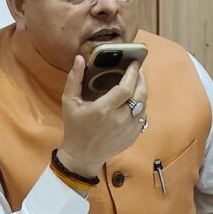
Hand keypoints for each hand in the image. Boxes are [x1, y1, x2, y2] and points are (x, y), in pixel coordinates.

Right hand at [57, 55, 147, 176]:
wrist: (83, 155)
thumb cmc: (75, 127)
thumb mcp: (69, 102)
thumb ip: (74, 79)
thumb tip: (79, 58)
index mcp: (104, 109)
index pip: (125, 88)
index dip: (132, 73)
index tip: (134, 63)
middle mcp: (120, 119)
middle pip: (140, 94)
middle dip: (142, 79)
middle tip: (138, 69)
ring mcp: (129, 129)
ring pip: (143, 105)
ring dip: (142, 92)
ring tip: (137, 82)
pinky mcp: (134, 136)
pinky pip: (142, 116)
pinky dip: (141, 106)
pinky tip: (134, 100)